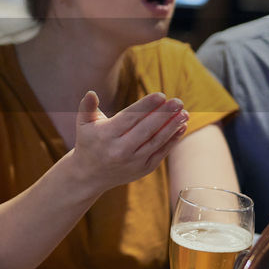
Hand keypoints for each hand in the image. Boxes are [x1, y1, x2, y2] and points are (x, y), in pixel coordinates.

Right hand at [71, 91, 187, 191]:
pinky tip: (181, 127)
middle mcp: (120, 150)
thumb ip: (87, 107)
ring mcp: (133, 162)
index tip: (161, 95)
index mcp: (106, 136)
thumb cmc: (88, 143)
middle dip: (164, 114)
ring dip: (173, 126)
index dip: (146, 106)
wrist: (89, 175)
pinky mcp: (143, 169)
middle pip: (147, 129)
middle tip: (178, 101)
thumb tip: (91, 93)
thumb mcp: (84, 124)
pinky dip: (173, 140)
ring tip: (184, 113)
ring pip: (157, 141)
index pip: (130, 118)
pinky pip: (161, 152)